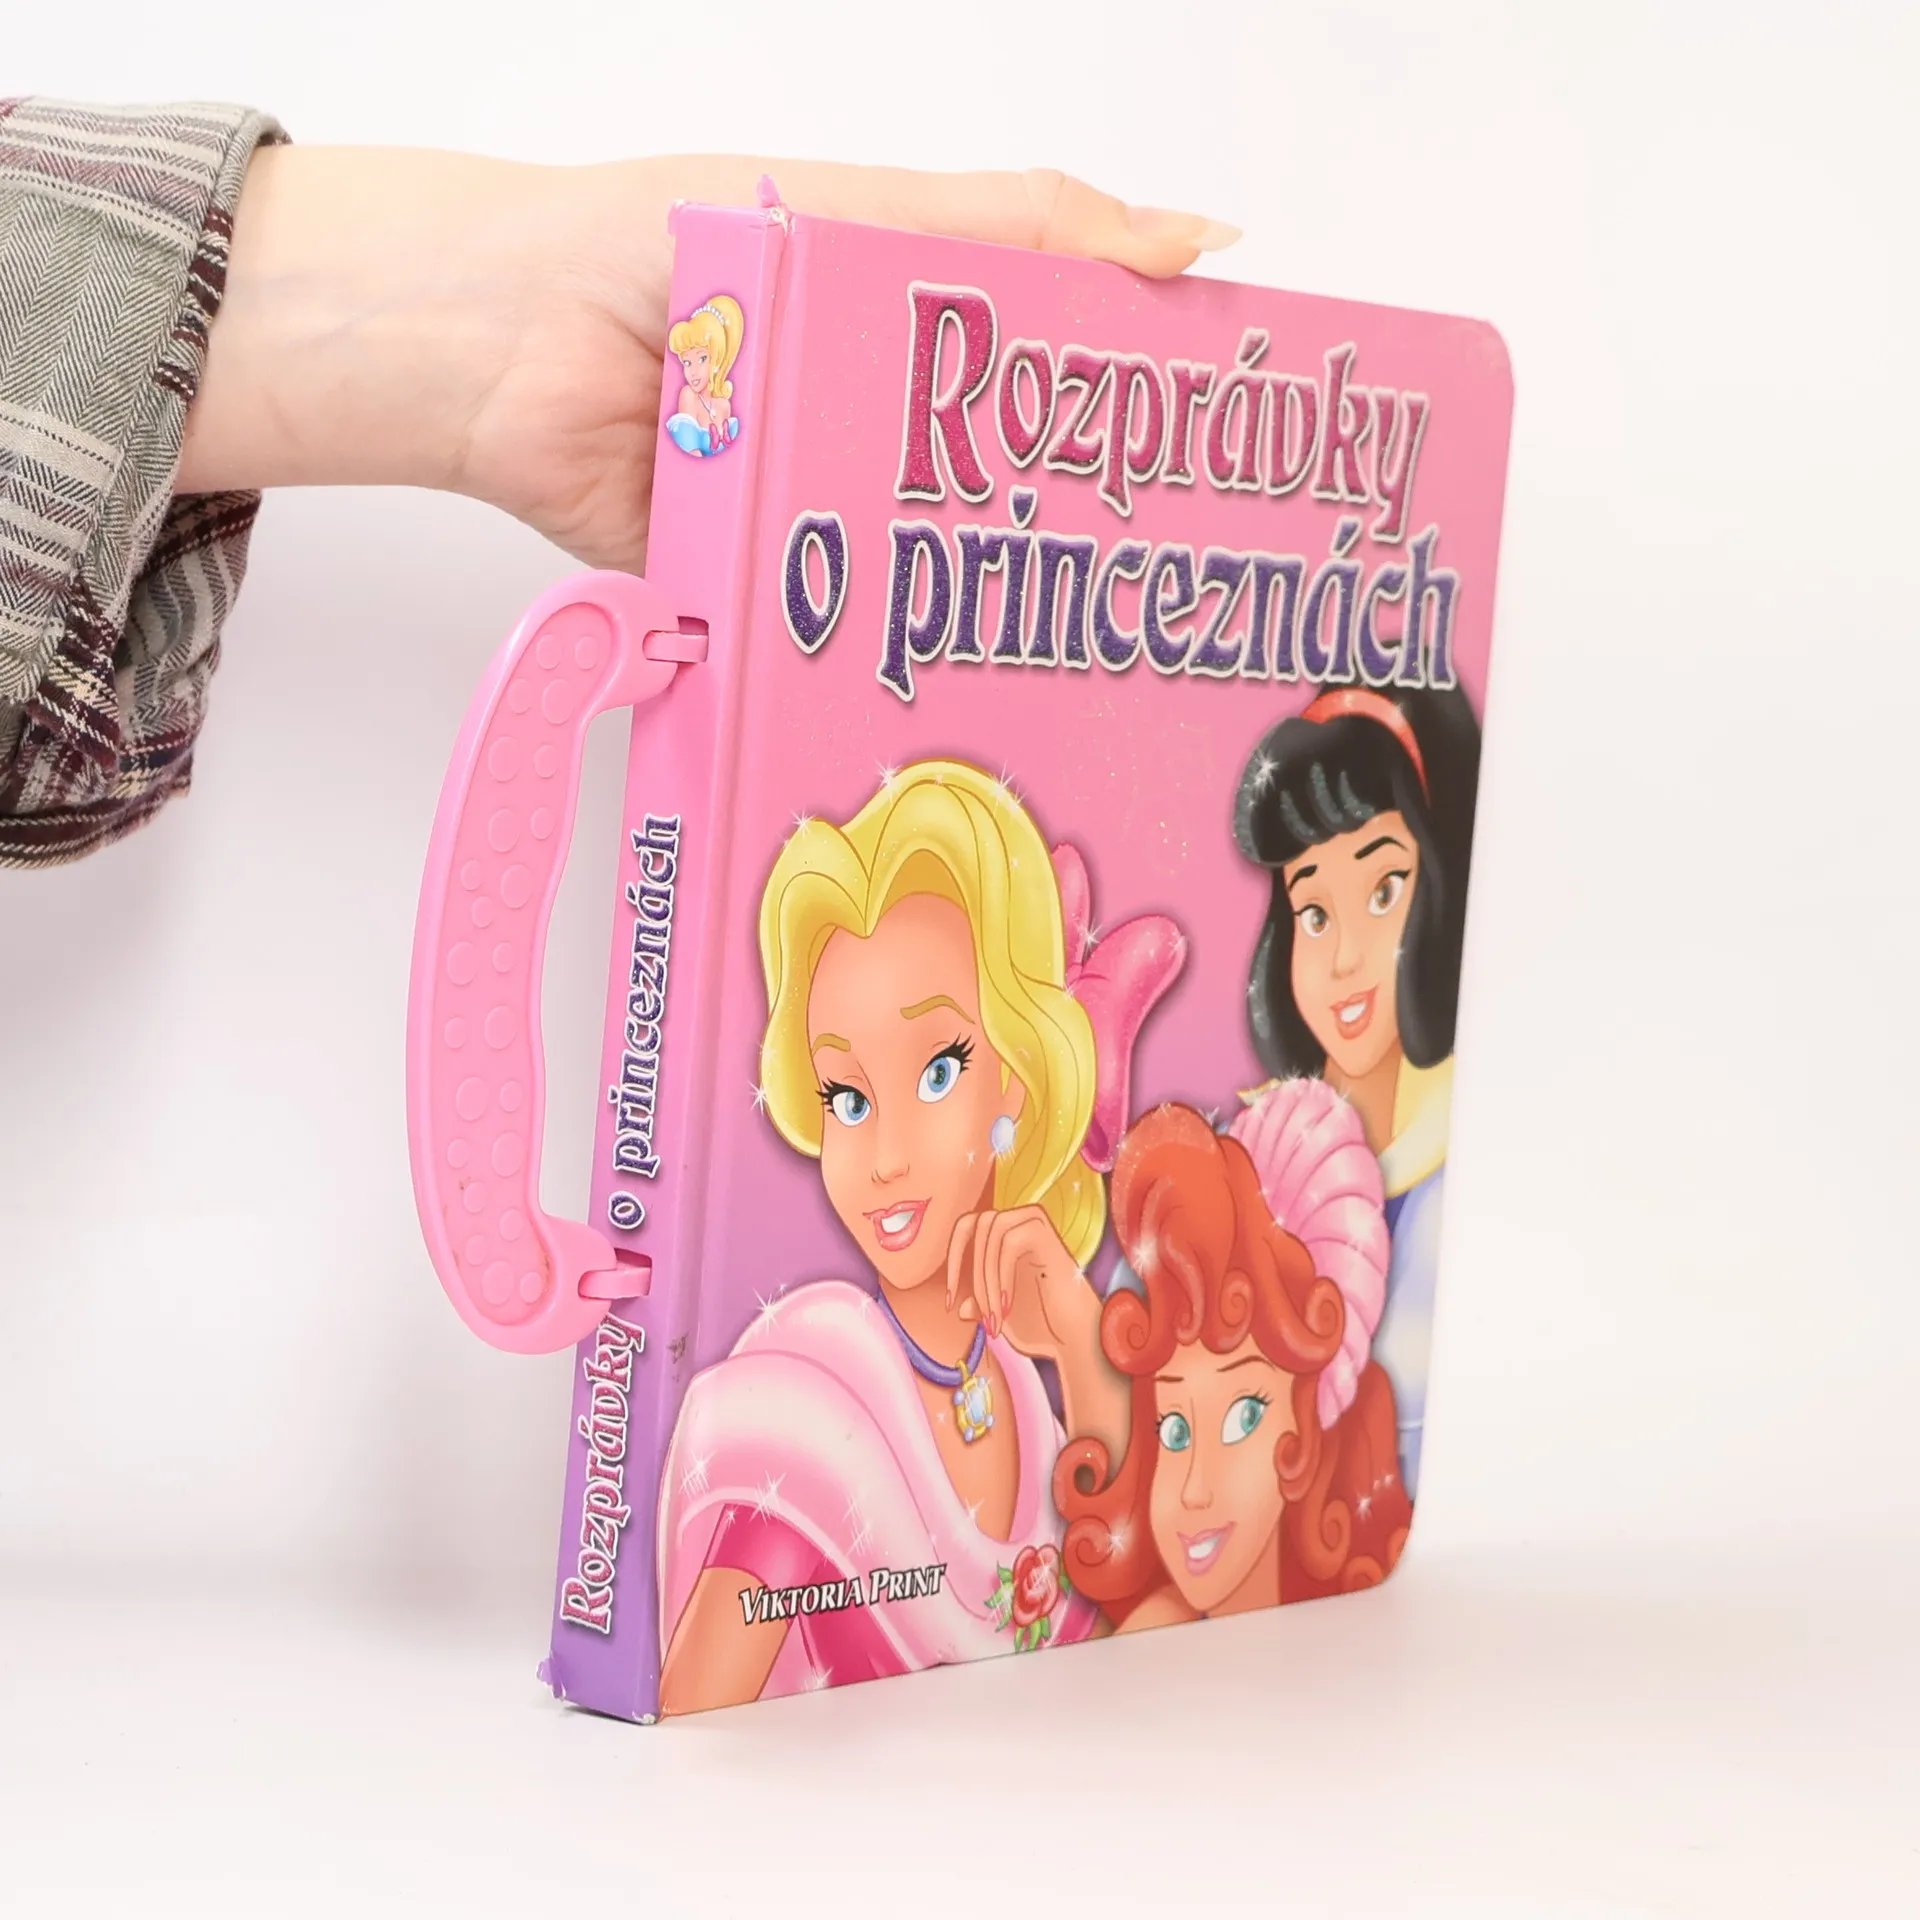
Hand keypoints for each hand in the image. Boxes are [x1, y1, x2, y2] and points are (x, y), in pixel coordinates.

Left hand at [179, 147, 1237, 571]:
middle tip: (1203, 603)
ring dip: (1004, 612)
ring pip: (939, 579)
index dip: (1150, 428)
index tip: (1241, 473)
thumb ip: (1019, 227)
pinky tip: (975, 688)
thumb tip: (1196, 242)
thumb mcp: (864, 208)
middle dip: (1096, 547)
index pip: (1065, 386)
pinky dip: (894, 659)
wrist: (502, 345)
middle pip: (1012, 502)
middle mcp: (886, 438)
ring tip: (1117, 662)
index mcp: (921, 338)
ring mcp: (831, 524)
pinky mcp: (774, 596)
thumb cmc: (668, 246)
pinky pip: (849, 636)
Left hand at [945, 1205, 1096, 1360]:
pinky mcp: (1048, 1233)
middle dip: (973, 1278)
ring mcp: (1036, 1223)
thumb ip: (978, 1304)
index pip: (966, 1225)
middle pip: (976, 1224)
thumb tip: (961, 1307)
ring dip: (987, 1280)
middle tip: (984, 1320)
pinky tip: (1007, 1305)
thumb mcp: (996, 1315)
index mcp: (1007, 1234)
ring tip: (996, 1317)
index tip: (950, 1303)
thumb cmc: (1041, 1327)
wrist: (1078, 1340)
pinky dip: (1002, 1276)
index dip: (953, 1260)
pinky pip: (1011, 1242)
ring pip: (992, 1229)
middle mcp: (1021, 1221)